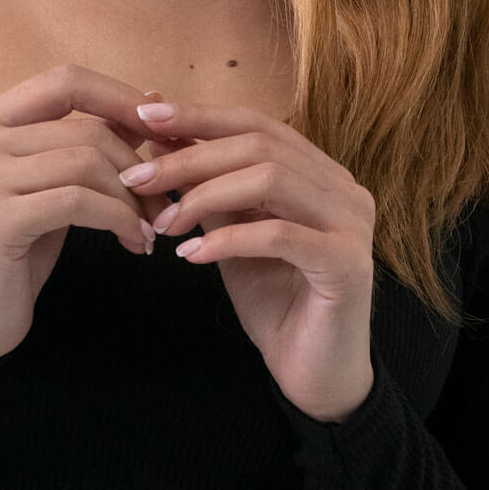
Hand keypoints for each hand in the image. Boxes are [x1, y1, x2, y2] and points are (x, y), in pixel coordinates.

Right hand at [0, 64, 178, 363]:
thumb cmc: (13, 250)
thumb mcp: (49, 186)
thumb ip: (83, 145)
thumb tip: (150, 103)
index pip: (65, 81)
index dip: (119, 97)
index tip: (162, 127)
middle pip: (86, 130)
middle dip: (139, 167)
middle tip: (164, 204)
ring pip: (88, 164)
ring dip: (134, 199)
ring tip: (149, 229)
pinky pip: (80, 202)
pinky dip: (120, 220)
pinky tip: (135, 242)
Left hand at [120, 93, 376, 421]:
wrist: (315, 373)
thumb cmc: (275, 300)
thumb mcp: (232, 233)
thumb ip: (210, 190)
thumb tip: (162, 142)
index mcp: (319, 172)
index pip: (256, 124)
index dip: (200, 116)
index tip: (144, 117)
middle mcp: (342, 188)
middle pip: (260, 145)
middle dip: (190, 156)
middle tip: (137, 177)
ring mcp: (351, 223)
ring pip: (270, 179)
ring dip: (204, 196)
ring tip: (164, 224)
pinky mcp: (347, 262)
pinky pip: (279, 234)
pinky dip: (228, 239)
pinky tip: (191, 257)